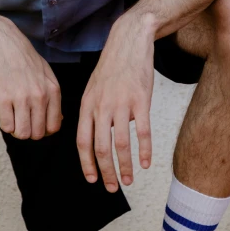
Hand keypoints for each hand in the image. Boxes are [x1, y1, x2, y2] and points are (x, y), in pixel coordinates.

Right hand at [0, 14, 61, 139]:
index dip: (44, 130)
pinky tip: (5, 112)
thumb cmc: (23, 57)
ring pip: (22, 134)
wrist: (1, 41)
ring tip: (13, 117)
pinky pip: (7, 127)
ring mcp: (21, 98)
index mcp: (53, 90)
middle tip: (22, 120)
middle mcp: (39, 96)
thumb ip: (52, 96)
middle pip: (38, 133)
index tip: (36, 123)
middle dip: (29, 131)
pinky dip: (5, 124)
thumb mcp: (45, 73)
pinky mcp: (3, 99)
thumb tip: (57, 120)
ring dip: (17, 130)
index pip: (54, 126)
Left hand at [76, 12, 156, 191]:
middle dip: (106, 172)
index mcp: (88, 105)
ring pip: (121, 144)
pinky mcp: (140, 101)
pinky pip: (142, 132)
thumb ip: (93, 111)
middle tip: (112, 188)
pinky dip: (144, 151)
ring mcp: (121, 104)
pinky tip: (146, 163)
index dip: (86, 163)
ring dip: (124, 167)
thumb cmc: (113, 66)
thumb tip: (97, 135)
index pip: (83, 141)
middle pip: (101, 148)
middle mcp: (101, 107)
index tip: (92, 179)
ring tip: (129, 180)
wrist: (128, 42)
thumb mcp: (94, 87)